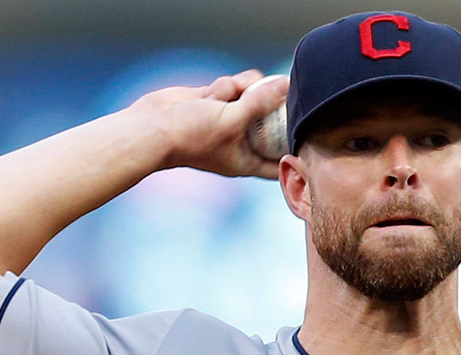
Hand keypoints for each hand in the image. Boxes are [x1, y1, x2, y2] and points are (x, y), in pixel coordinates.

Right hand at [133, 69, 288, 178]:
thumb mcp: (231, 120)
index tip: (308, 137)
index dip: (295, 152)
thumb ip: (260, 103)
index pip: (279, 162)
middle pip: (271, 123)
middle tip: (272, 96)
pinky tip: (213, 92)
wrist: (151, 127)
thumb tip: (285, 86)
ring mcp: (229, 119)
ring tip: (229, 95)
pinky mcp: (217, 101)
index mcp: (246, 159)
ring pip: (255, 97)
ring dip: (246, 90)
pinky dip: (228, 85)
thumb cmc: (190, 135)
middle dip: (271, 107)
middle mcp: (240, 141)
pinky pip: (236, 87)